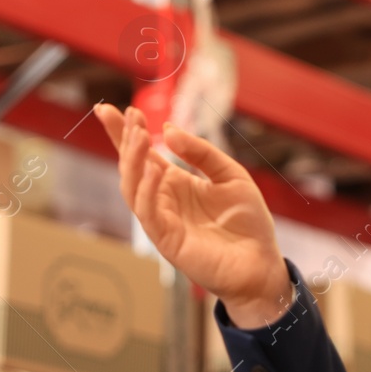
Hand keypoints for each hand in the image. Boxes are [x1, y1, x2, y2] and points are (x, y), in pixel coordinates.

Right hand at [97, 102, 292, 326]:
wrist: (261, 263)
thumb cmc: (247, 223)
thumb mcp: (230, 175)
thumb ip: (201, 152)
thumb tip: (167, 129)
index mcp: (176, 183)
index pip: (143, 154)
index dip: (124, 132)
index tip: (108, 107)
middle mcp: (163, 200)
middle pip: (132, 166)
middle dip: (124, 139)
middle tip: (126, 113)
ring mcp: (162, 220)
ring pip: (133, 187)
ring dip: (133, 159)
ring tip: (138, 133)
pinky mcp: (166, 240)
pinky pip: (148, 213)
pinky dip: (147, 190)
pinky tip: (152, 169)